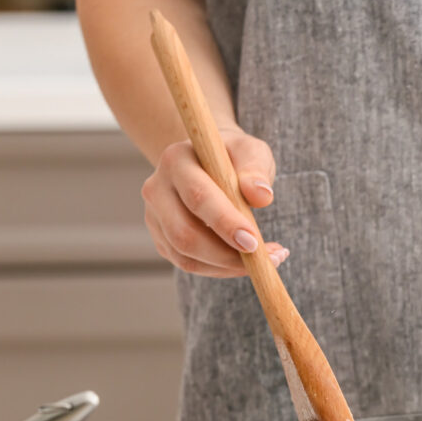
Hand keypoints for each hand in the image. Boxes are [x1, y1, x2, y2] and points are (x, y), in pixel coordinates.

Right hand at [141, 128, 286, 276]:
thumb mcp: (250, 152)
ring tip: (265, 262)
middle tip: (266, 259)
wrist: (209, 162)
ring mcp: (154, 216)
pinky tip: (245, 262)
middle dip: (226, 254)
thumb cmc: (233, 156)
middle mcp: (157, 188)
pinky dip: (220, 269)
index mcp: (176, 160)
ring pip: (185, 255)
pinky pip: (188, 263)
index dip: (225, 223)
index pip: (198, 197)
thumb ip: (256, 169)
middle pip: (184, 233)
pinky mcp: (161, 237)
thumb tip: (262, 196)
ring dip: (227, 266)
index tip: (254, 243)